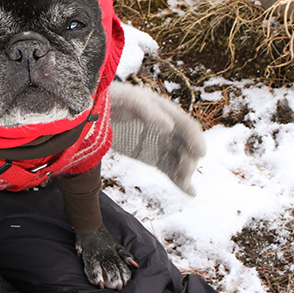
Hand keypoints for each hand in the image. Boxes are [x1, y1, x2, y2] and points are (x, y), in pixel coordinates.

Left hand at [109, 81, 205, 195]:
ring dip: (185, 172)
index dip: (195, 138)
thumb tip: (169, 127)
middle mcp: (167, 128)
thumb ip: (148, 111)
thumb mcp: (128, 100)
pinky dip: (179, 180)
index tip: (200, 153)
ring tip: (182, 182)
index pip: (187, 126)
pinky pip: (169, 169)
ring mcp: (160, 143)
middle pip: (187, 146)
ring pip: (180, 160)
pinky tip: (191, 192)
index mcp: (165, 111)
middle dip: (189, 159)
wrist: (93, 111)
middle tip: (182, 171)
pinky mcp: (151, 156)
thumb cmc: (113, 100)